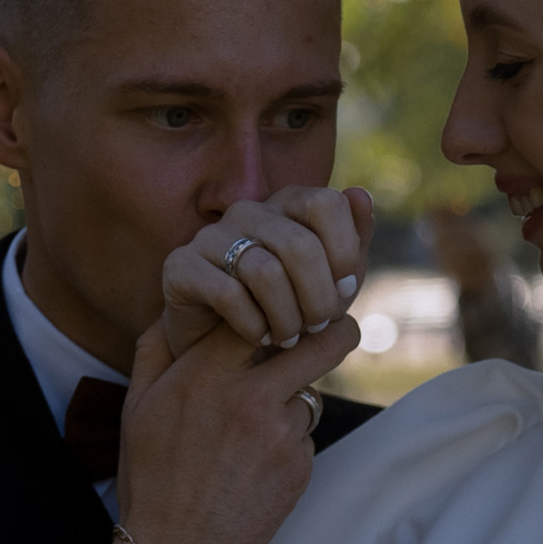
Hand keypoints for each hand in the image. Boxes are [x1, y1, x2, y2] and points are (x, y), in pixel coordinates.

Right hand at [109, 293, 359, 543]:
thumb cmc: (153, 475)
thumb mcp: (138, 405)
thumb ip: (157, 348)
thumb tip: (175, 306)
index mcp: (207, 372)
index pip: (264, 310)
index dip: (281, 304)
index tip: (290, 305)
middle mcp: (250, 396)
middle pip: (322, 342)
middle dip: (337, 331)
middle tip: (341, 327)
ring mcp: (280, 433)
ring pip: (311, 394)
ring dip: (295, 400)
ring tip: (255, 429)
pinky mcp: (300, 465)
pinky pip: (304, 437)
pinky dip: (288, 442)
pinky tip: (256, 466)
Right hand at [159, 188, 371, 358]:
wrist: (222, 348)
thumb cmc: (285, 307)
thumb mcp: (328, 280)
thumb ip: (351, 241)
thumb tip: (361, 196)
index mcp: (285, 204)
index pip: (326, 203)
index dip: (345, 252)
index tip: (345, 291)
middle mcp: (247, 211)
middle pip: (300, 246)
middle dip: (319, 297)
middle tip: (318, 326)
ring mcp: (210, 236)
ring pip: (266, 273)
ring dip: (287, 318)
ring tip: (289, 338)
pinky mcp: (180, 266)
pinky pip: (229, 295)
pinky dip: (254, 326)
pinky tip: (259, 337)